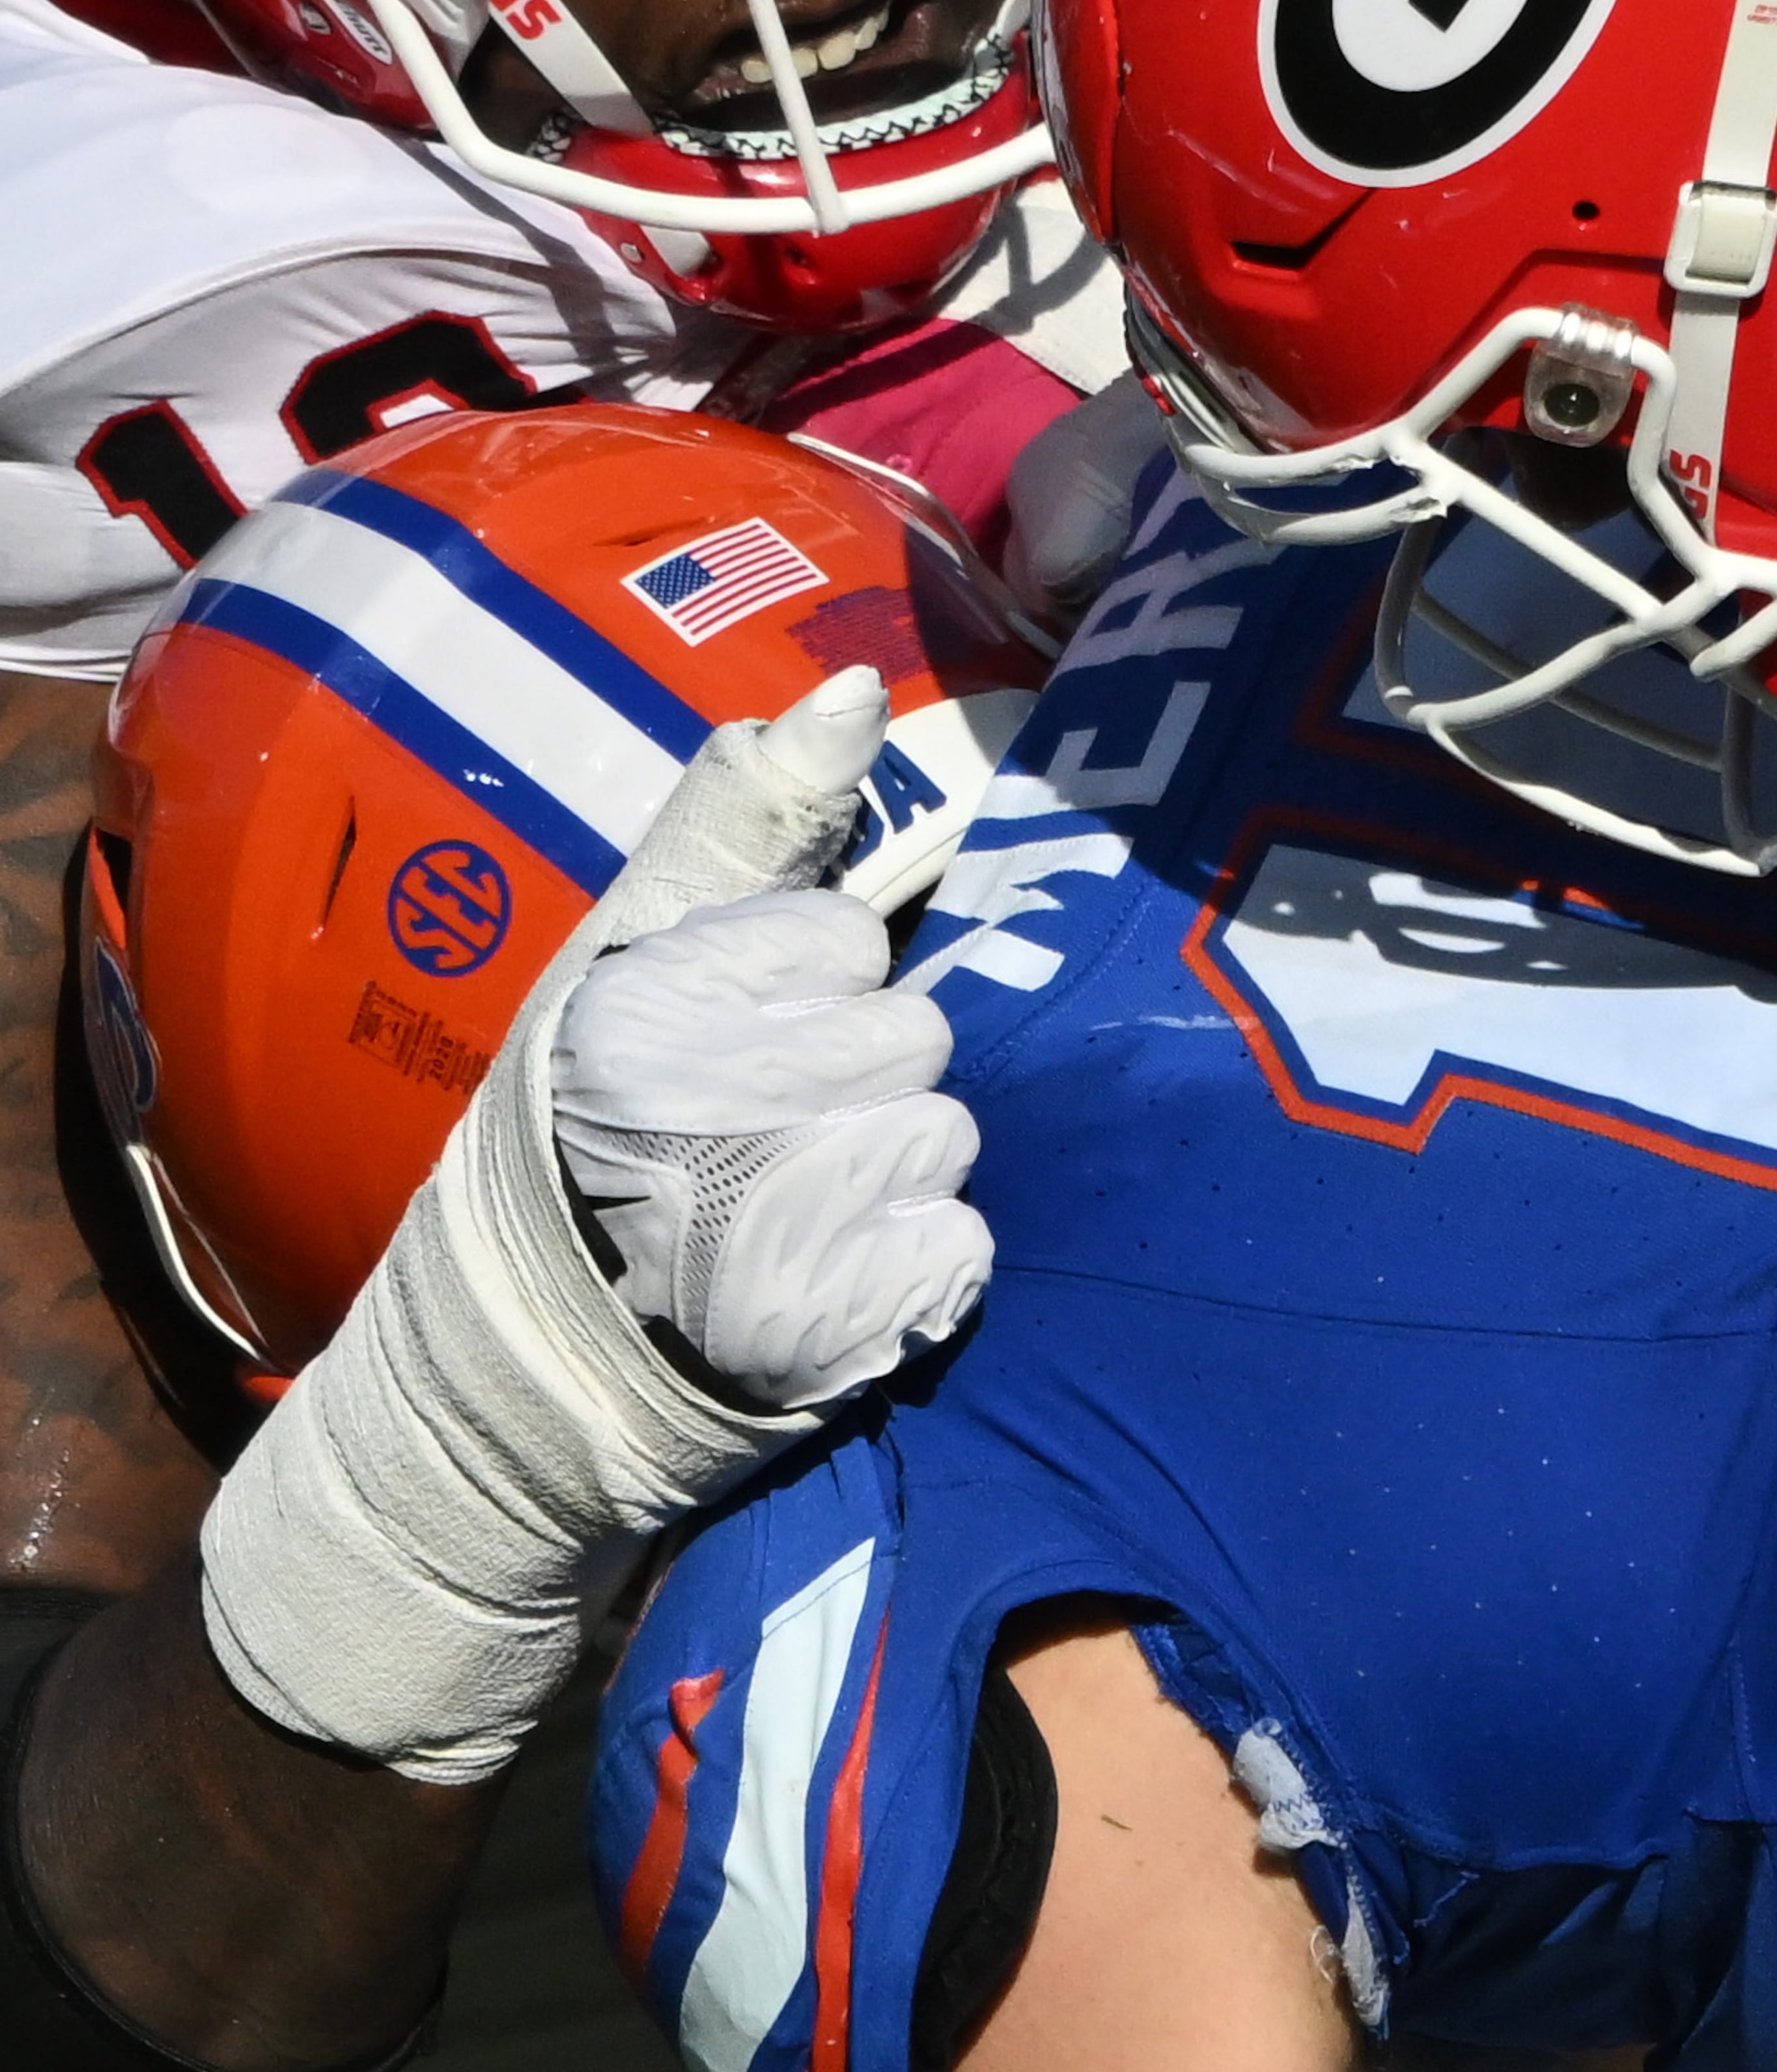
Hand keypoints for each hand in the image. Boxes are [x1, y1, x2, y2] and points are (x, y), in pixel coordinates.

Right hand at [199, 664, 975, 1781]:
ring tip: (792, 1217)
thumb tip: (853, 686)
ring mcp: (774, 1230)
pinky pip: (961, 1251)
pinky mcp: (835, 1334)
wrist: (521, 1385)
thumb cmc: (584, 1146)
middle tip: (764, 1145)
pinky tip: (827, 1289)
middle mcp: (706, 1109)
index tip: (734, 1048)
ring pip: (949, 1137)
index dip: (808, 991)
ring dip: (891, 1179)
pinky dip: (913, 1276)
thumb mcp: (626, 961)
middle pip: (915, 1033)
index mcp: (644, 1006)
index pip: (848, 938)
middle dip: (860, 1082)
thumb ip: (743, 816)